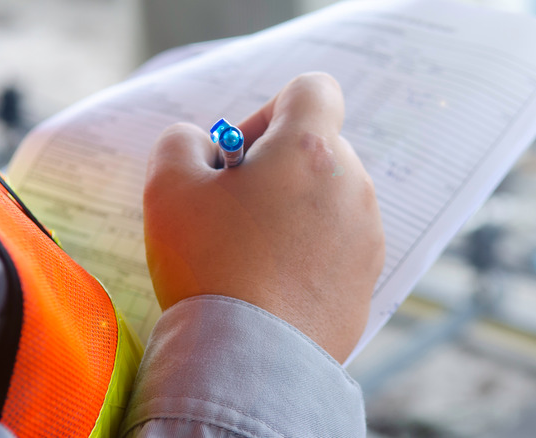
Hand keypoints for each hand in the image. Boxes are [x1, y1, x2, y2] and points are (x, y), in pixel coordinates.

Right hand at [143, 73, 384, 362]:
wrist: (249, 360)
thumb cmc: (208, 266)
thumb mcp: (168, 187)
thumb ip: (181, 142)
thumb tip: (204, 146)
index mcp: (311, 150)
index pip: (313, 90)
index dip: (271, 109)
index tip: (241, 156)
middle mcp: (352, 186)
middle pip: (318, 148)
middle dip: (276, 165)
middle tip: (233, 208)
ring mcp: (367, 235)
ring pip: (328, 198)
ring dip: (292, 209)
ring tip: (250, 252)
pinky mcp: (367, 279)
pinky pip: (337, 244)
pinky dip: (308, 251)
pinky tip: (271, 283)